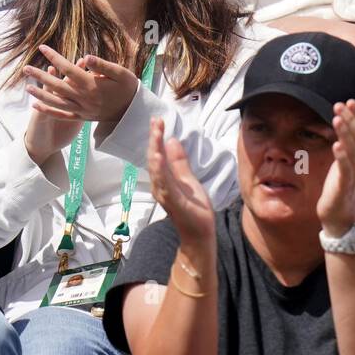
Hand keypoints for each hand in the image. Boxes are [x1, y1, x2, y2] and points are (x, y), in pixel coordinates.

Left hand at [22, 46, 139, 162]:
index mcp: (91, 84)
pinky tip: (36, 106)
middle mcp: (83, 98)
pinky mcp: (81, 117)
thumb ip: (102, 65)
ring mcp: (81, 109)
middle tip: (25, 68)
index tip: (42, 48)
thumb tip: (86, 57)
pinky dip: (48, 111)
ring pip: (56, 102)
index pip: (67, 68)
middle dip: (40, 76)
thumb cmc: (128, 88)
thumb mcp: (121, 73)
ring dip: (40, 94)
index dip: (54, 57)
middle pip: (56, 85)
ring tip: (27, 87)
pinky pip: (61, 115)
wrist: (132, 112)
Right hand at [147, 117, 214, 245]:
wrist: (200, 234)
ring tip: (155, 134)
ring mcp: (166, 195)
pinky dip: (160, 170)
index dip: (156, 137)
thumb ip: (179, 162)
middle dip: (154, 139)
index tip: (157, 120)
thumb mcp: (188, 179)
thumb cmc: (194, 208)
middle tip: (155, 121)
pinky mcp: (175, 203)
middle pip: (154, 159)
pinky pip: (166, 185)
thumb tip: (171, 140)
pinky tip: (158, 158)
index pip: (157, 154)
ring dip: (155, 151)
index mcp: (164, 180)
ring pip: (157, 170)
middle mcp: (160, 186)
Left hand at [316, 99, 354, 236]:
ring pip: (353, 151)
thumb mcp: (346, 165)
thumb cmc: (341, 189)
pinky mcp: (345, 187)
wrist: (340, 219)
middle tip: (339, 104)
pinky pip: (346, 170)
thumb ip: (350, 147)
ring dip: (345, 133)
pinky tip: (336, 144)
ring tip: (336, 118)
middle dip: (350, 119)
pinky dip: (342, 156)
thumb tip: (349, 126)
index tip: (350, 101)